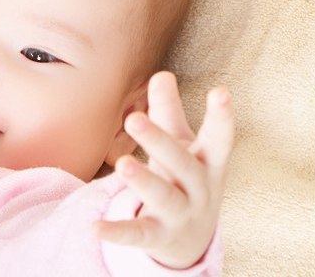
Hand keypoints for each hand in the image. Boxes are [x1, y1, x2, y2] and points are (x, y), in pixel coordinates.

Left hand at [94, 71, 234, 268]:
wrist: (194, 240)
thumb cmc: (186, 177)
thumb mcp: (184, 147)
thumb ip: (170, 112)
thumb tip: (161, 73)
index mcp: (209, 163)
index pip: (219, 139)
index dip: (222, 117)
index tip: (220, 91)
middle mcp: (200, 189)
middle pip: (183, 164)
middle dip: (160, 142)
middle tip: (133, 118)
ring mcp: (180, 215)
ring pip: (163, 197)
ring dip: (143, 181)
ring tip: (121, 164)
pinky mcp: (158, 236)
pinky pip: (137, 234)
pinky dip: (116, 232)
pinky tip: (93, 226)